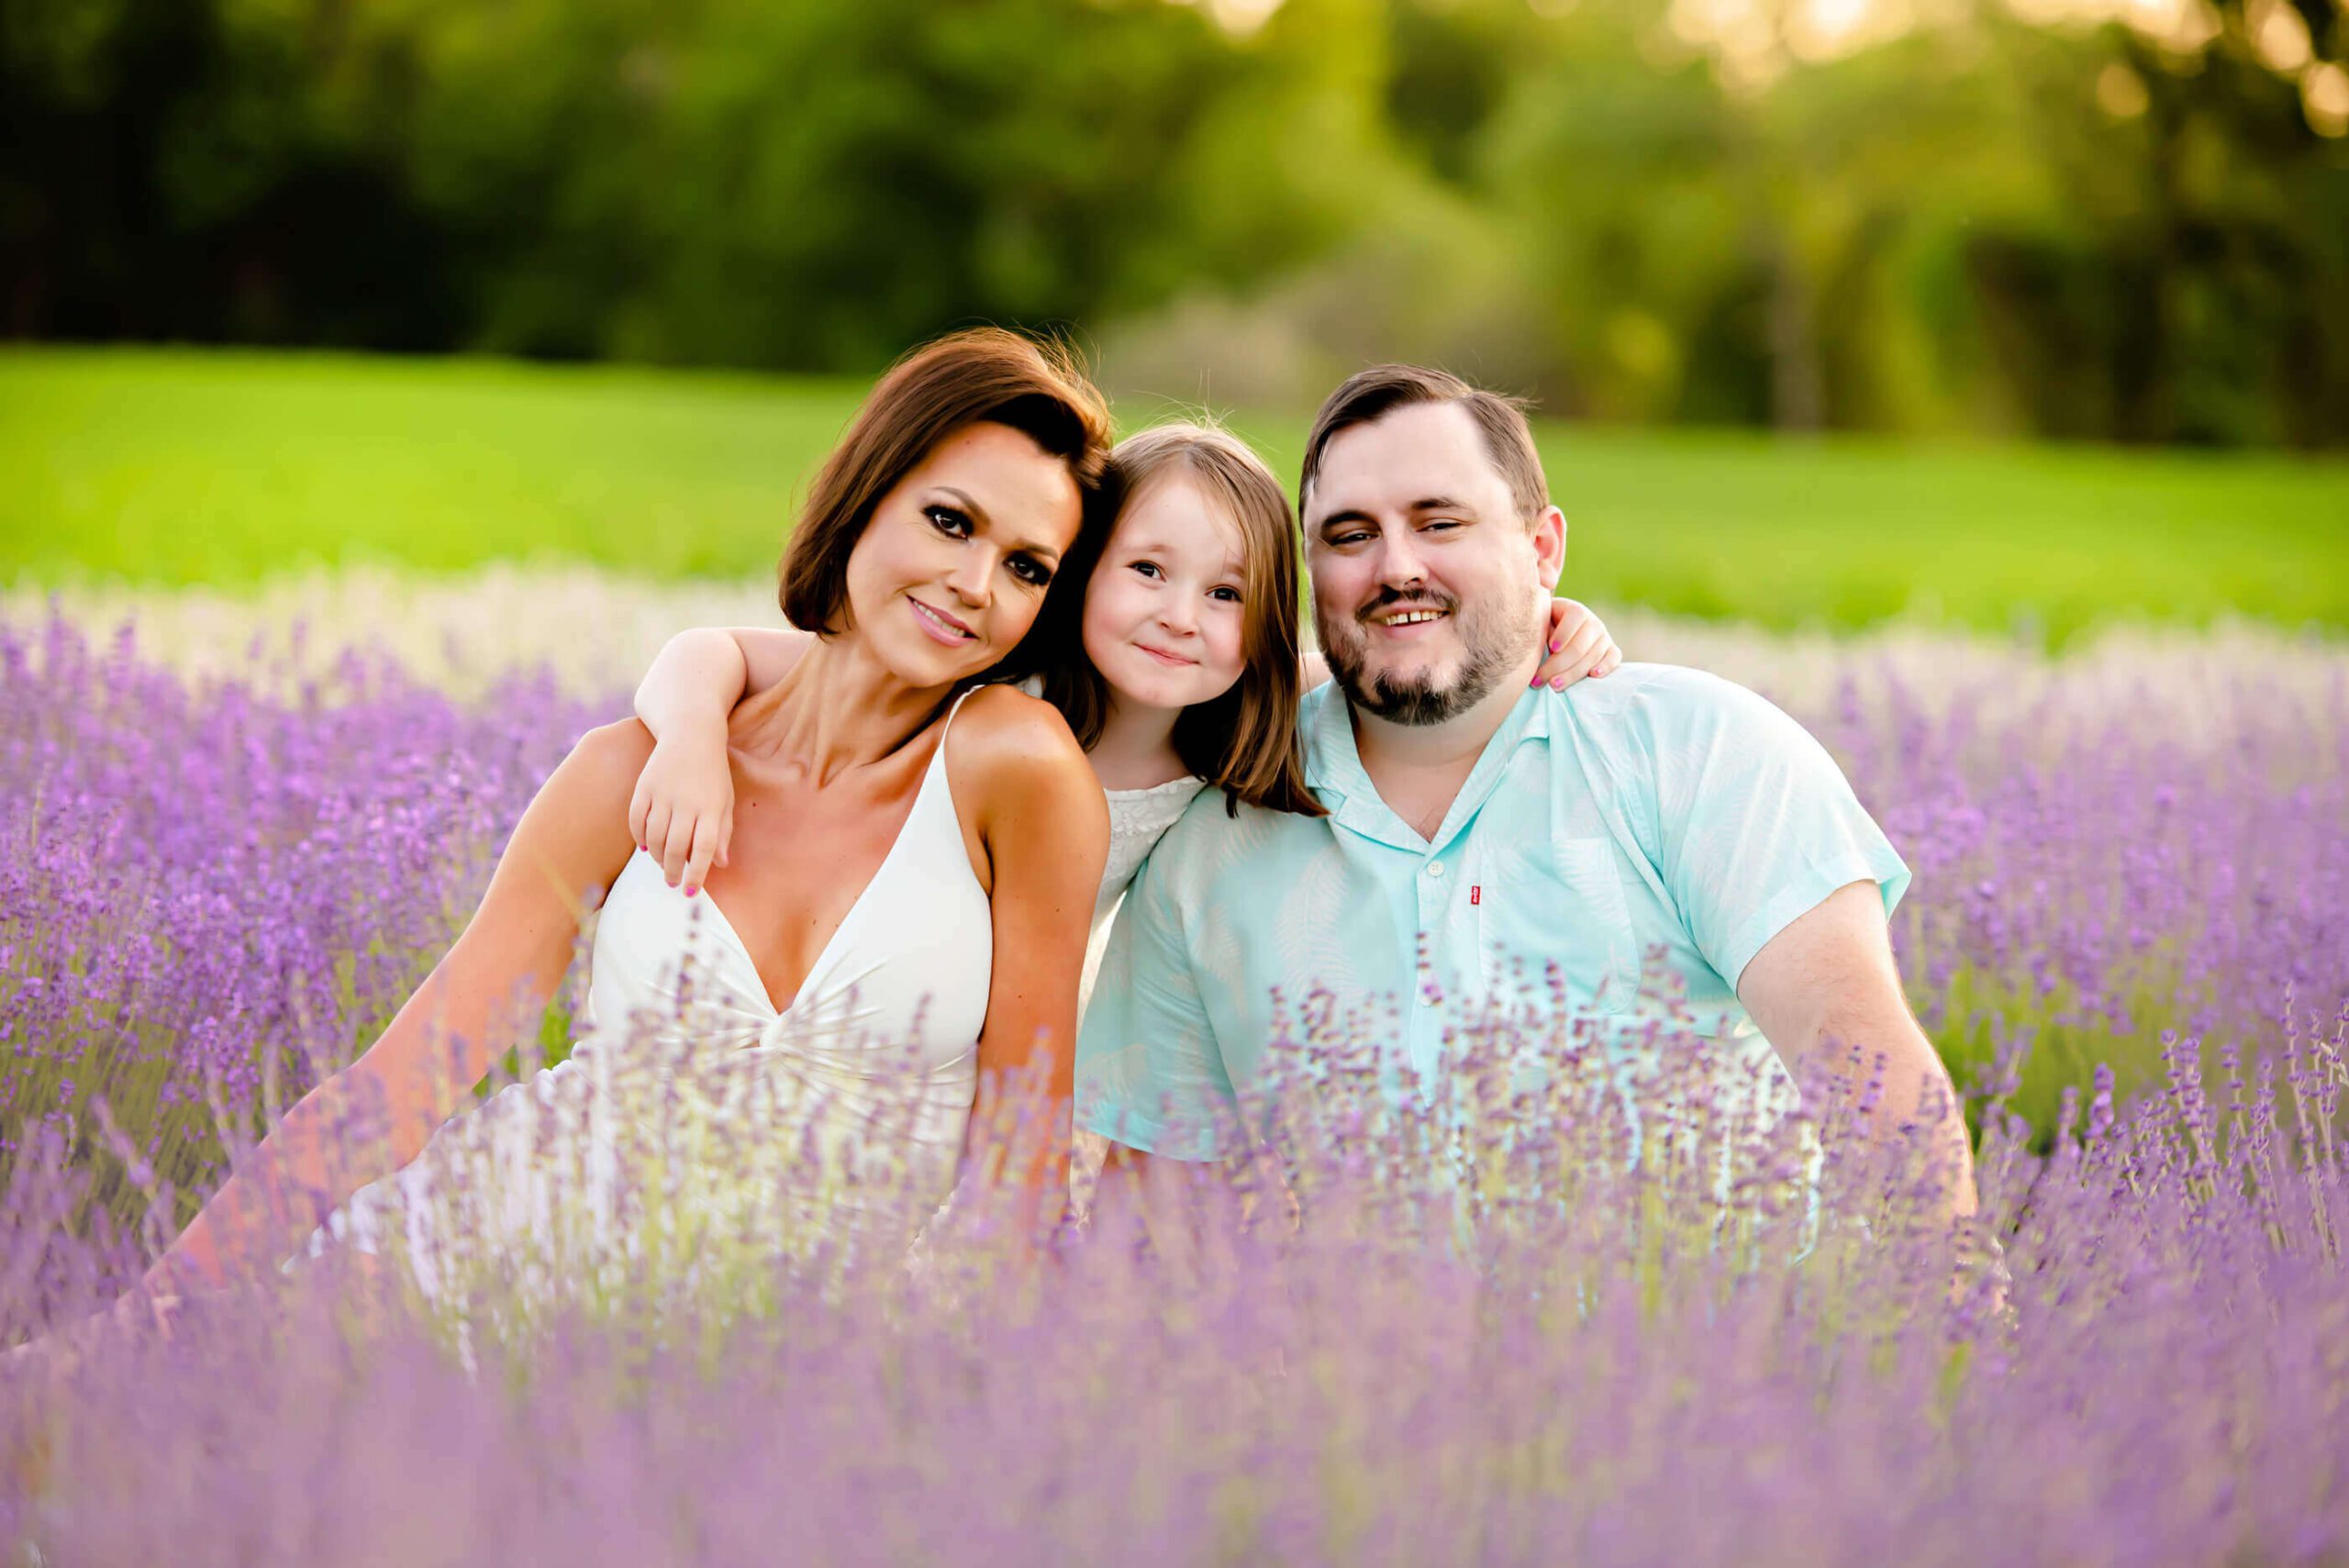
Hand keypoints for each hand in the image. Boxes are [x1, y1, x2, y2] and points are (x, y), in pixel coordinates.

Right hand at [627, 727, 733, 893]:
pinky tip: (645, 845)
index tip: (690, 891)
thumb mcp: (726, 799)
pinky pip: (636, 819)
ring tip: (661, 864)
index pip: (703, 849)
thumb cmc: (713, 772)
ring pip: (654, 837)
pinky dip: (639, 836)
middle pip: (675, 848)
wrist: (691, 732)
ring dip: (656, 857)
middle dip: (672, 871)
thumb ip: (723, 832)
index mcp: (711, 807)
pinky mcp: (644, 786)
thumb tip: (721, 864)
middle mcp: (687, 802)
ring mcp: (663, 793)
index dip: (697, 874)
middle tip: (671, 881)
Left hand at [1531, 598, 1622, 690]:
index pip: (1575, 616)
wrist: (1560, 634)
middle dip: (1558, 665)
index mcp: (1575, 610)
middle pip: (1580, 645)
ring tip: (1553, 686)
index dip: (1564, 633)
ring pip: (1593, 656)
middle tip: (1540, 679)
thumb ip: (1538, 628)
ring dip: (1572, 674)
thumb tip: (1528, 641)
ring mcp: (1604, 637)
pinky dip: (1605, 666)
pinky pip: (1614, 658)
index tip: (1550, 647)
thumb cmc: (1545, 630)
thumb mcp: (1540, 624)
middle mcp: (1593, 622)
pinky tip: (1593, 675)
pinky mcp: (1611, 651)